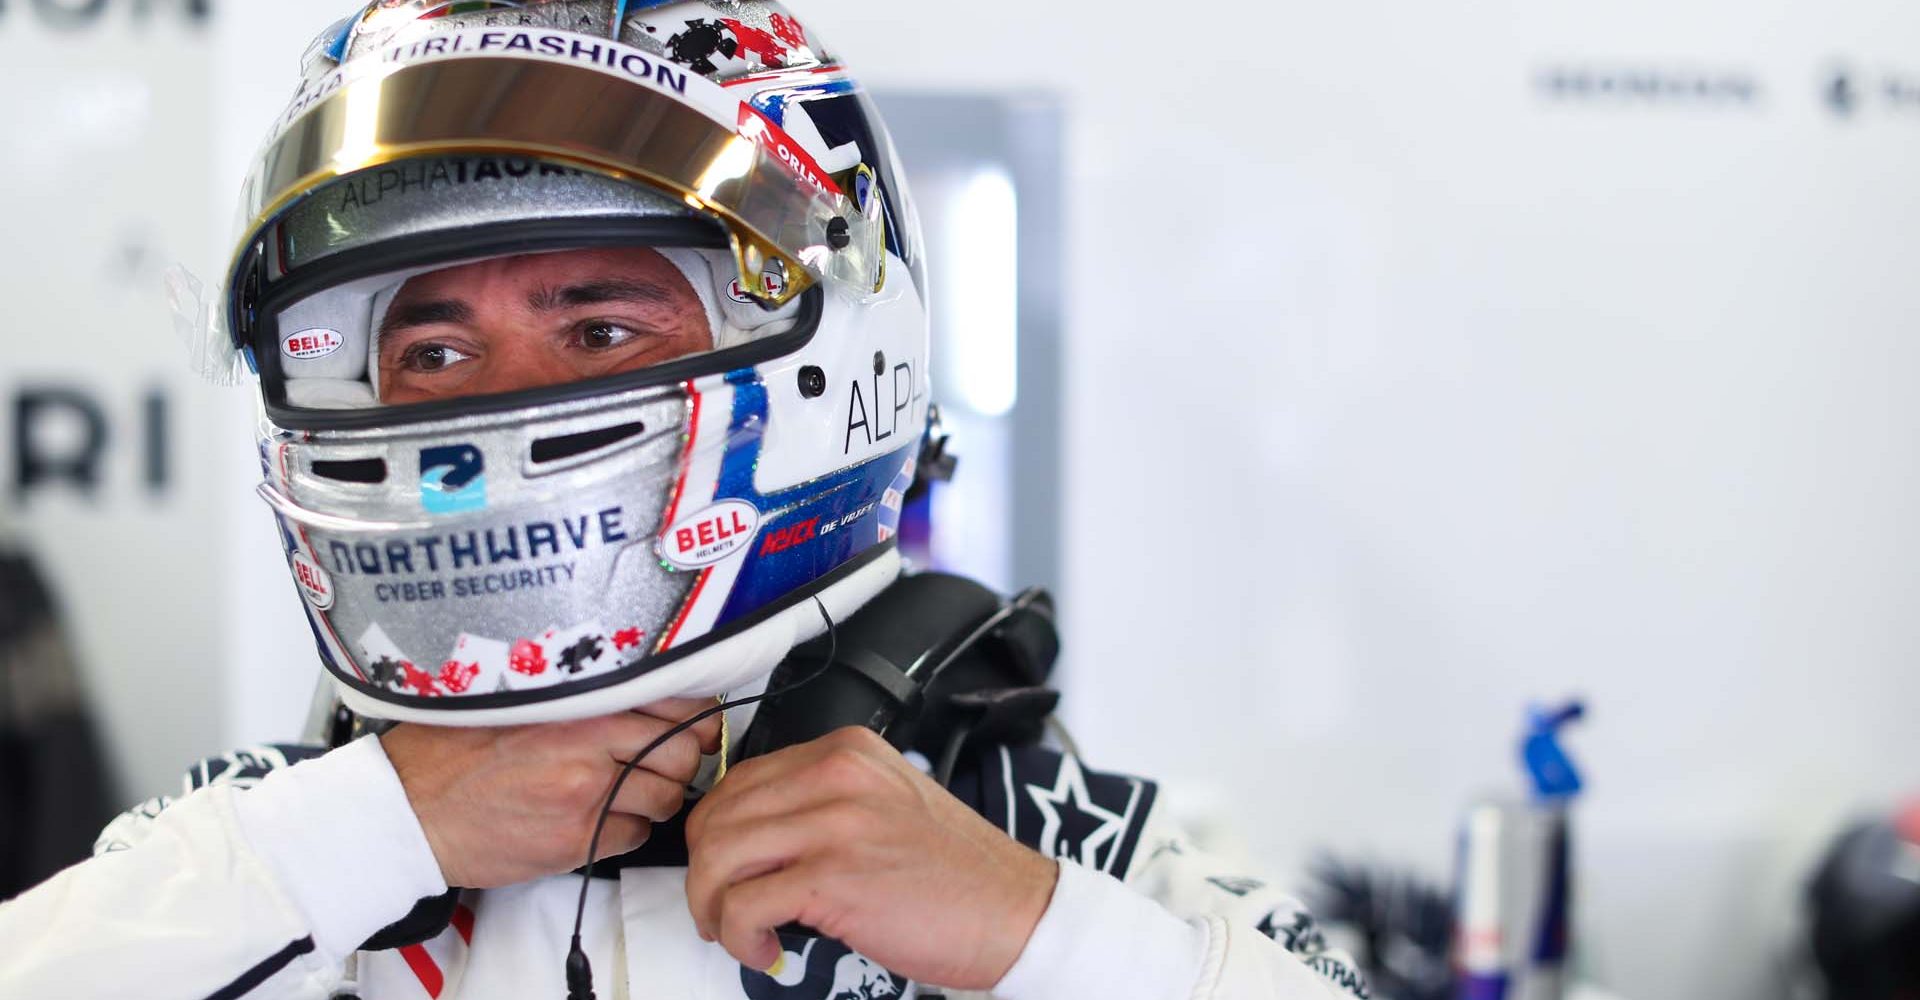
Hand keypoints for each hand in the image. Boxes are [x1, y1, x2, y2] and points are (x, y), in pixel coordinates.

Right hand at [381, 699, 721, 888]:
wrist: (409, 811)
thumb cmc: (453, 753)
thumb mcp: (515, 701)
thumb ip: (577, 694)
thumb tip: (640, 687)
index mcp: (577, 703)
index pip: (673, 703)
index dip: (695, 716)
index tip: (695, 722)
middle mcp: (589, 746)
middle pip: (683, 753)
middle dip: (681, 760)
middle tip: (663, 763)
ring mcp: (586, 796)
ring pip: (666, 798)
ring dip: (656, 798)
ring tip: (626, 792)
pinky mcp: (577, 841)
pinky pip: (635, 836)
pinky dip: (628, 830)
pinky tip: (599, 819)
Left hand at [684, 726, 1058, 989]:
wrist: (1014, 911)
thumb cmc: (956, 873)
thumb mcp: (887, 804)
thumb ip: (825, 802)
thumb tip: (755, 835)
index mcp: (846, 752)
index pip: (740, 780)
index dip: (717, 833)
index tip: (725, 869)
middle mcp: (835, 776)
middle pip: (718, 816)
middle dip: (704, 872)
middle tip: (720, 908)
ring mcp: (834, 824)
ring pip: (718, 857)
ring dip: (712, 906)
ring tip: (735, 931)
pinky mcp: (834, 878)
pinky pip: (743, 904)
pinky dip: (739, 936)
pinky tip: (766, 949)